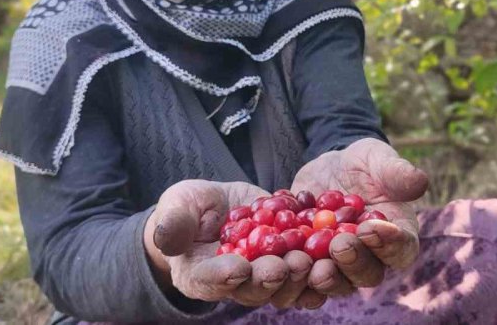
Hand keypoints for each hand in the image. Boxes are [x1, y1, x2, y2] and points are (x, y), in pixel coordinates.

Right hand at [145, 180, 315, 308]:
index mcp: (200, 276)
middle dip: (271, 279)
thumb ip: (173, 222)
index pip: (210, 281)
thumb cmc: (189, 209)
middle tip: (287, 264)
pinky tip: (332, 247)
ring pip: (286, 286)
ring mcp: (266, 276)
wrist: (217, 207)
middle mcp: (236, 285)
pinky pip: (309, 270)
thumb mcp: (177, 207)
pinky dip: (322, 262)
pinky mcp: (290, 260)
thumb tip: (165, 238)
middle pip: (254, 290)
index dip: (224, 277)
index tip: (238, 268)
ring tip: (311, 258)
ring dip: (301, 276)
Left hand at [290, 138, 428, 301]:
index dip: (389, 244)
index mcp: (398, 237)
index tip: (371, 228)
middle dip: (353, 262)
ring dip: (323, 277)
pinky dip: (291, 272)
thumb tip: (420, 181)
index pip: (401, 249)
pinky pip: (303, 277)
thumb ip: (397, 172)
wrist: (330, 169)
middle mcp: (372, 259)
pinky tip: (278, 260)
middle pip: (367, 273)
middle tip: (339, 245)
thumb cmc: (365, 163)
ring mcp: (340, 267)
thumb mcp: (378, 159)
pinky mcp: (311, 265)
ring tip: (309, 263)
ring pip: (335, 282)